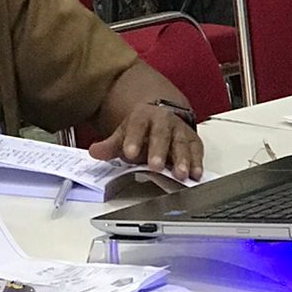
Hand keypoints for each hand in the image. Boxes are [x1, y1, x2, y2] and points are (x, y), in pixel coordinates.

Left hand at [89, 104, 204, 180]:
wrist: (161, 116)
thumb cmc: (141, 129)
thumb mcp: (124, 134)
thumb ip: (111, 145)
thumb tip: (95, 152)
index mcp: (143, 116)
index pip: (137, 125)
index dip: (133, 139)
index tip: (129, 154)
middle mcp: (163, 120)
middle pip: (161, 134)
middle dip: (158, 150)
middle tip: (155, 166)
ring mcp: (180, 130)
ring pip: (181, 143)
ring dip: (182, 159)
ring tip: (180, 174)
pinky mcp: (193, 140)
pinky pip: (196, 150)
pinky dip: (197, 162)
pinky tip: (195, 174)